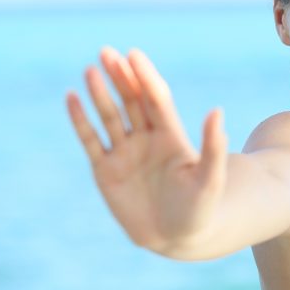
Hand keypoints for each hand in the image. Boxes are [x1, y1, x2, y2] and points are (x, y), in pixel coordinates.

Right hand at [66, 47, 227, 251]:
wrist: (177, 237)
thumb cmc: (200, 209)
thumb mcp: (210, 178)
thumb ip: (213, 146)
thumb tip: (218, 111)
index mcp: (171, 136)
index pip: (156, 99)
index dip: (145, 77)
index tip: (134, 54)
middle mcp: (147, 139)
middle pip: (132, 101)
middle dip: (121, 77)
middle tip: (107, 52)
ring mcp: (125, 153)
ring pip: (110, 116)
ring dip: (100, 94)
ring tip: (90, 70)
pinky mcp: (105, 171)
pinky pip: (90, 140)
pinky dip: (80, 120)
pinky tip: (72, 98)